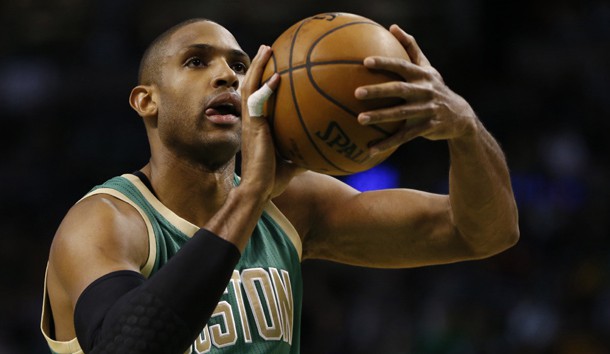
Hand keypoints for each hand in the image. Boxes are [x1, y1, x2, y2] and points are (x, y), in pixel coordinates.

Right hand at [239, 46, 302, 199]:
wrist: (259, 190)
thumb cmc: (273, 180)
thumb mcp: (293, 163)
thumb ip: (304, 153)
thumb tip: (324, 150)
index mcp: (258, 126)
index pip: (257, 97)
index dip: (261, 81)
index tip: (272, 68)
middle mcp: (251, 121)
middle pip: (250, 85)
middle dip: (257, 66)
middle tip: (266, 49)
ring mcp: (250, 122)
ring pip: (249, 86)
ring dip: (257, 67)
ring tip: (266, 49)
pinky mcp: (253, 127)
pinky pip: (257, 101)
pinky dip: (265, 88)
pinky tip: (277, 76)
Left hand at [355, 25, 478, 154]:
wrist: (460, 116)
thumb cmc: (434, 88)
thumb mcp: (427, 68)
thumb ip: (411, 48)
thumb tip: (393, 27)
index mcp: (422, 75)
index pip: (402, 66)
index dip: (385, 63)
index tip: (365, 62)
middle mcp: (425, 91)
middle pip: (399, 89)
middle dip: (378, 90)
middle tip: (356, 92)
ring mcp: (427, 110)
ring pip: (401, 114)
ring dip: (380, 117)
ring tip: (360, 119)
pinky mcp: (427, 128)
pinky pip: (404, 136)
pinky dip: (388, 143)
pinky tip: (370, 149)